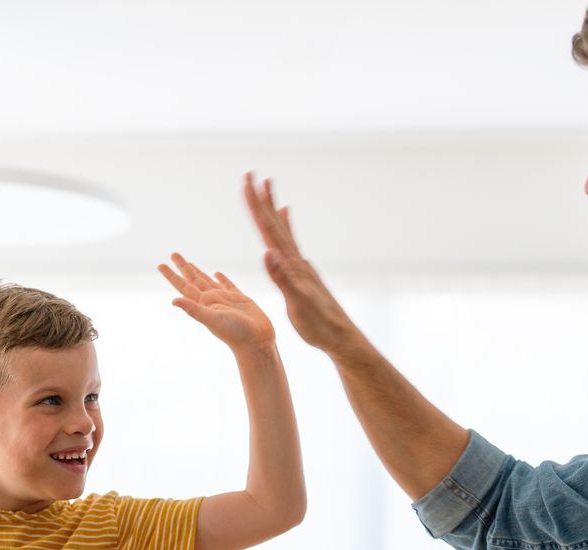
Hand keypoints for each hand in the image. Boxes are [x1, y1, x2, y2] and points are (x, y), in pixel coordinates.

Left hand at [158, 253, 274, 349]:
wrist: (256, 342)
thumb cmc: (235, 333)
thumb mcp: (212, 319)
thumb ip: (194, 310)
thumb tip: (173, 301)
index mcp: (203, 303)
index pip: (183, 286)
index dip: (172, 275)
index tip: (161, 265)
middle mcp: (211, 300)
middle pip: (193, 279)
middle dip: (183, 267)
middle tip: (173, 254)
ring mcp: (225, 299)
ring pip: (208, 280)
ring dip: (198, 271)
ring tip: (190, 263)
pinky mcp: (239, 299)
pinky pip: (227, 285)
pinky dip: (221, 278)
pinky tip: (216, 273)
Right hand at [242, 172, 362, 356]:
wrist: (340, 338)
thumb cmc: (318, 326)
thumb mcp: (297, 304)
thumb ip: (282, 278)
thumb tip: (268, 253)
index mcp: (292, 265)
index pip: (270, 230)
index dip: (257, 206)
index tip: (247, 182)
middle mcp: (297, 260)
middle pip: (275, 224)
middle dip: (262, 199)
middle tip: (252, 174)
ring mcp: (302, 266)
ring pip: (283, 230)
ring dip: (274, 209)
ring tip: (269, 188)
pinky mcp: (304, 275)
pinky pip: (292, 244)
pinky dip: (288, 228)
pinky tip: (289, 218)